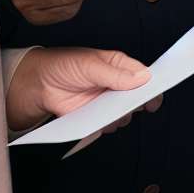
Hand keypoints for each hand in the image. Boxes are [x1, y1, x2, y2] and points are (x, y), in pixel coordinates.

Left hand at [6, 46, 161, 131]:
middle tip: (126, 106)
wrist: (38, 84)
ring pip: (123, 115)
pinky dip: (104, 127)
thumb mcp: (90, 65)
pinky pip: (106, 125)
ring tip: (107, 114)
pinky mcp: (94, 116)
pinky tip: (96, 122)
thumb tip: (142, 77)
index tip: (155, 97)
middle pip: (136, 97)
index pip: (144, 75)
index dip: (153, 85)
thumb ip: (115, 74)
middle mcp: (115, 84)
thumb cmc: (63, 65)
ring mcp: (105, 101)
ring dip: (119, 118)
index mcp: (119, 65)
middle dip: (135, 104)